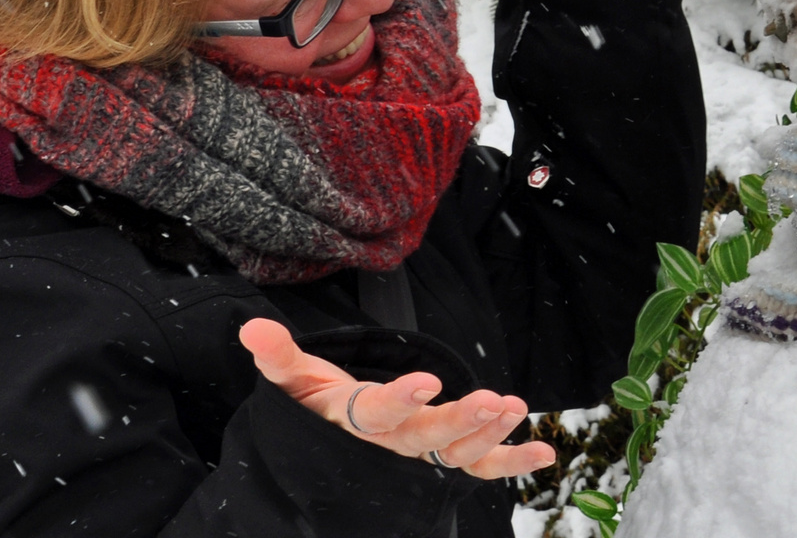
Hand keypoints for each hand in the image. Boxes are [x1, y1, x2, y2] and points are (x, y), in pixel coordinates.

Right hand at [238, 319, 554, 478]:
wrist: (333, 449)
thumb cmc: (317, 405)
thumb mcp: (297, 381)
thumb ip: (279, 356)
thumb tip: (250, 327)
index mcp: (356, 422)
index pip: (377, 413)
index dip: (401, 400)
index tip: (428, 381)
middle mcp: (392, 446)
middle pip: (427, 439)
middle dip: (460, 420)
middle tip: (494, 399)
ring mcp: (422, 457)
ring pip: (458, 453)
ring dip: (490, 434)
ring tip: (516, 407)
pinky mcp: (446, 462)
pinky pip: (481, 469)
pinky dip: (513, 464)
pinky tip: (546, 454)